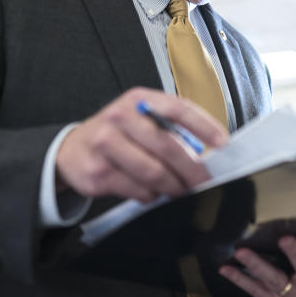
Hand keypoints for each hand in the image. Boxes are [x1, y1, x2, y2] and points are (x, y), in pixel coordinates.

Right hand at [55, 87, 227, 201]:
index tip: (223, 144)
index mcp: (139, 100)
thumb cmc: (119, 134)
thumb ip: (170, 128)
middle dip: (192, 169)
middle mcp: (120, 117)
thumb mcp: (141, 118)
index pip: (178, 109)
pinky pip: (138, 190)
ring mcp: (106, 145)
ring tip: (179, 189)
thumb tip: (208, 153)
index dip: (204, 126)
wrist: (72, 150)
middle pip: (168, 147)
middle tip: (204, 182)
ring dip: (173, 186)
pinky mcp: (99, 172)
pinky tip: (152, 192)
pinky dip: (152, 195)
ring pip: (154, 173)